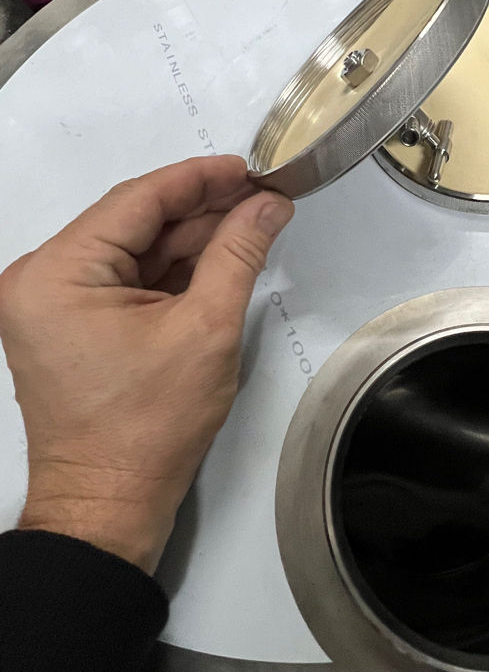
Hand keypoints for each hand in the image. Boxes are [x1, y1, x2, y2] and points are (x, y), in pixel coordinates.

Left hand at [0, 155, 293, 573]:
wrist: (109, 504)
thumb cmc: (150, 427)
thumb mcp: (206, 329)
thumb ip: (237, 255)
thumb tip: (267, 206)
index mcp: (56, 274)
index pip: (136, 201)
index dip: (199, 179)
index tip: (248, 168)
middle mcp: (39, 280)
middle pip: (131, 223)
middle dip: (199, 211)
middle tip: (261, 198)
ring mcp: (49, 304)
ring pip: (130, 251)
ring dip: (187, 241)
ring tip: (250, 224)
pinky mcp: (66, 326)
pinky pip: (121, 280)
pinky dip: (167, 272)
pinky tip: (216, 259)